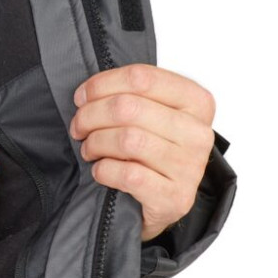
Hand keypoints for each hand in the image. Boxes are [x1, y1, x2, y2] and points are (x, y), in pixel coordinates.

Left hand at [69, 64, 215, 241]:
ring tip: (89, 149)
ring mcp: (190, 166)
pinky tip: (100, 170)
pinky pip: (128, 174)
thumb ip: (129, 95)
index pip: (141, 77)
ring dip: (95, 143)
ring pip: (126, 140)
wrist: (167, 200)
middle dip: (91, 116)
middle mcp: (198, 132)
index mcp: (196, 101)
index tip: (81, 98)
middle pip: (127, 107)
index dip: (101, 85)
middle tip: (79, 127)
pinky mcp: (175, 197)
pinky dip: (104, 170)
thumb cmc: (154, 152)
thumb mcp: (151, 115)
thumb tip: (87, 94)